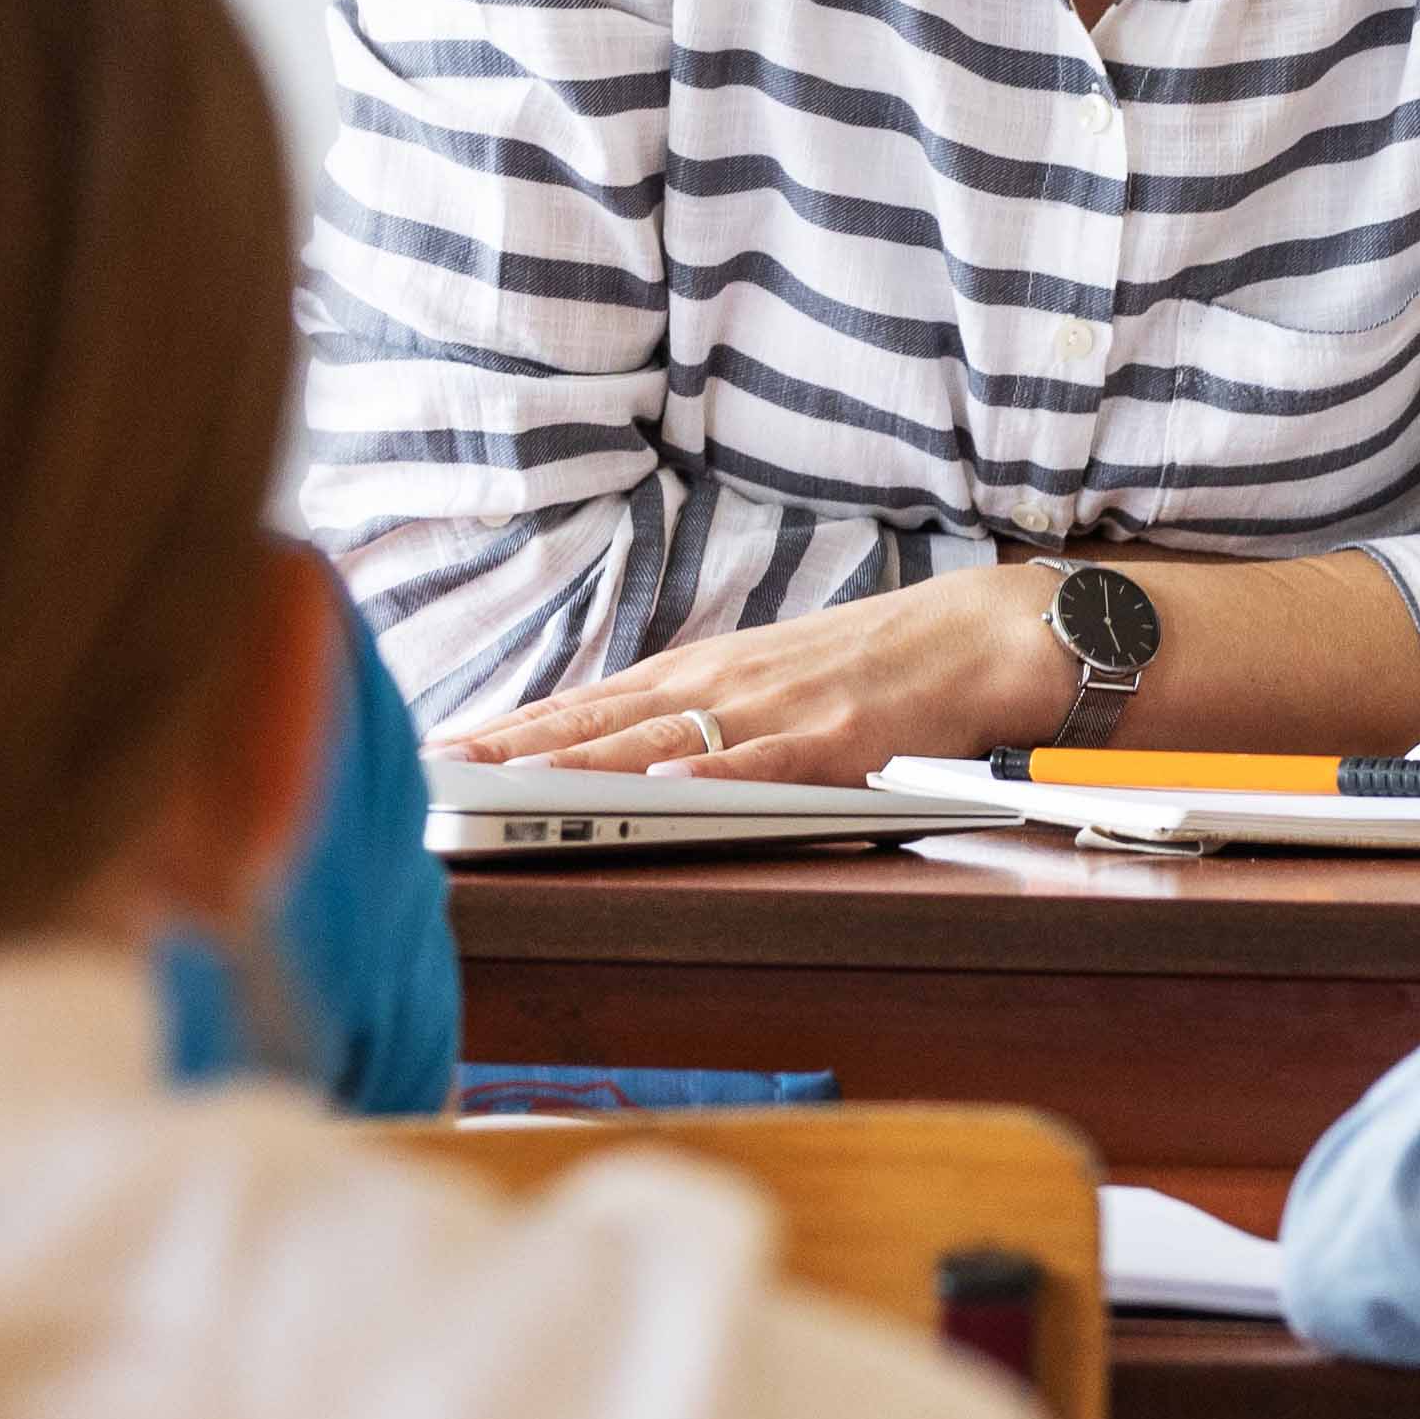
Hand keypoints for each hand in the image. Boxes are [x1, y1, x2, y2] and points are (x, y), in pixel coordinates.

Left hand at [431, 566, 1072, 786]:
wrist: (978, 633)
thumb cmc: (870, 663)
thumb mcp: (764, 676)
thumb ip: (693, 709)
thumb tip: (610, 743)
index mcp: (705, 671)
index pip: (588, 702)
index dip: (513, 725)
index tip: (442, 745)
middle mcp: (727, 682)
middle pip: (604, 720)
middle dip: (517, 747)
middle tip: (440, 767)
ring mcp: (780, 708)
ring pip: (666, 738)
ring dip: (584, 762)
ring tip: (514, 779)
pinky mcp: (840, 738)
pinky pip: (769, 760)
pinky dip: (717, 771)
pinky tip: (667, 785)